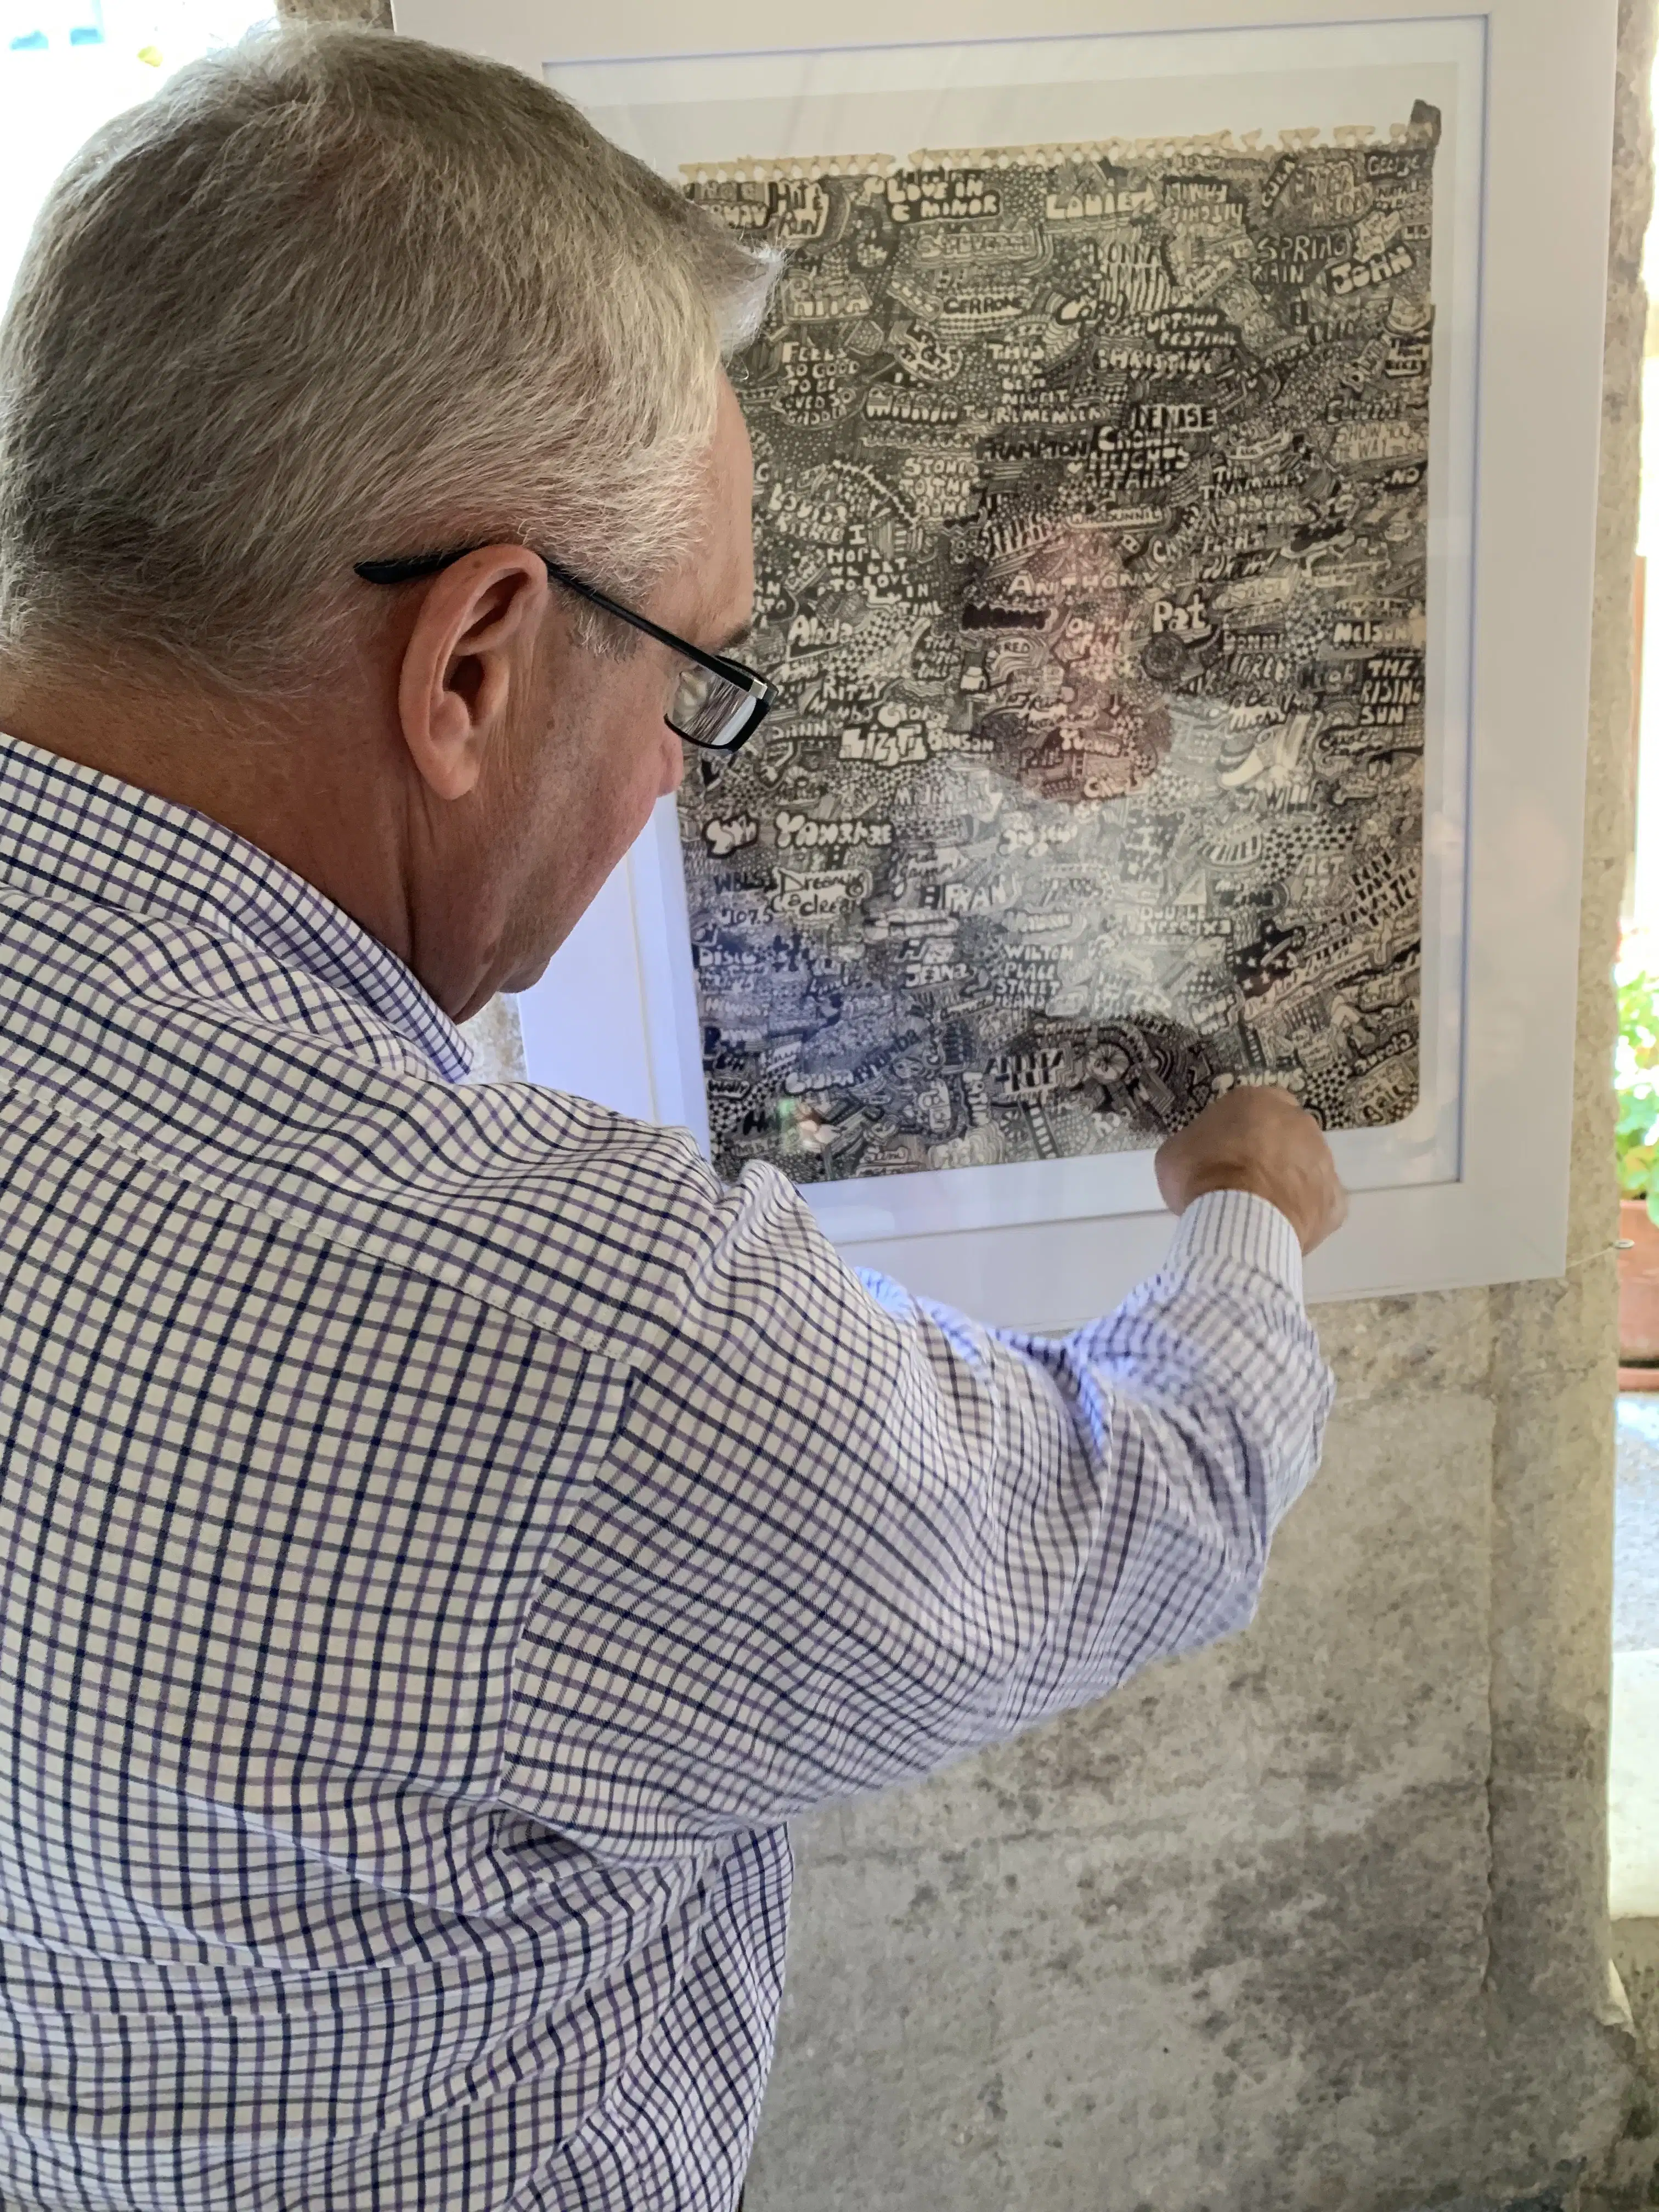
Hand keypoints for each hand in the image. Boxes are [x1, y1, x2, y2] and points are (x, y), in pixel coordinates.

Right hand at [1155, 1086, 1347, 1254]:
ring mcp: (1323, 1161)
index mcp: (1259, 1101)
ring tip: (1260, 1208)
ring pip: (1305, 1167)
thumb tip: (1202, 1157)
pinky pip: (1318, 1203)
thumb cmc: (1201, 1177)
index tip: (1224, 1151)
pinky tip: (1279, 1226)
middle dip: (1269, 1153)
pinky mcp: (1335, 1200)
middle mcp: (1300, 1123)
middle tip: (1242, 1180)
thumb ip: (1196, 1145)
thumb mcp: (1176, 1152)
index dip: (1239, 1129)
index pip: (1254, 1106)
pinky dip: (1302, 1213)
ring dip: (1287, 1181)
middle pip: (1285, 1135)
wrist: (1237, 1221)